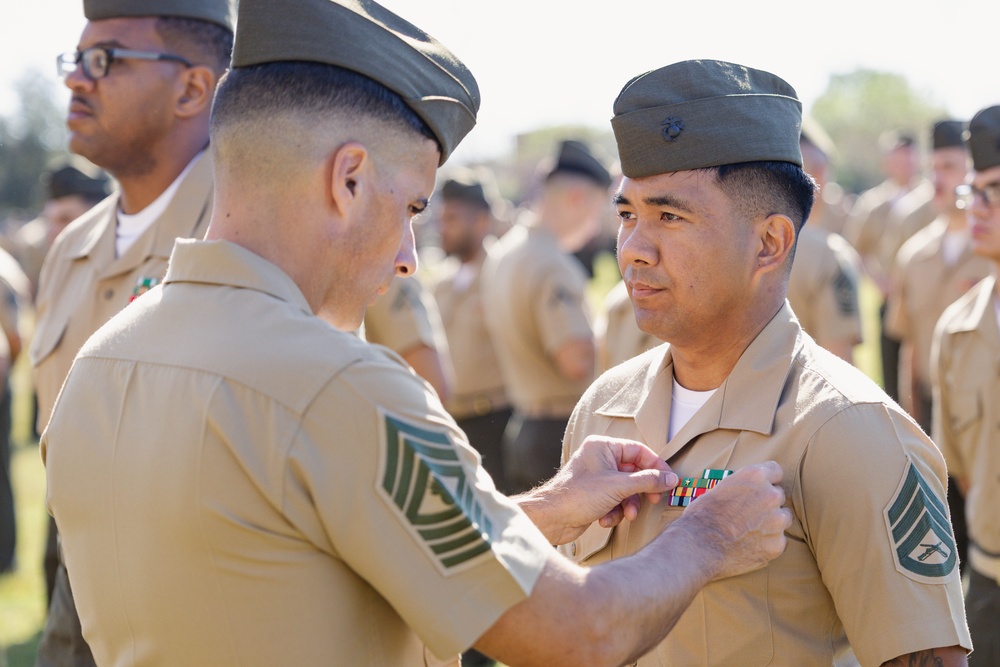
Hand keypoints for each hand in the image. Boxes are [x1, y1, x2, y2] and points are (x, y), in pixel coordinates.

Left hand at [519, 436, 678, 545]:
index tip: (670, 481)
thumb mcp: (618, 486)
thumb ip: (648, 481)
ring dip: (628, 504)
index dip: (656, 466)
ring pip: (626, 489)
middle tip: (654, 500)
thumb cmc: (578, 495)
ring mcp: (597, 477)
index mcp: (603, 447)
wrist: (551, 519)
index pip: (639, 451)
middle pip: (634, 472)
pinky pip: (615, 500)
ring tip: (626, 515)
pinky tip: (606, 519)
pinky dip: (615, 511)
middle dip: (641, 490)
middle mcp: (600, 458)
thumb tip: (671, 479)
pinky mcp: (594, 495)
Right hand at [677, 461, 790, 579]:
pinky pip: (778, 541)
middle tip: (748, 514)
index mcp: (755, 476)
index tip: (761, 488)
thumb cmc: (702, 516)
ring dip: (772, 523)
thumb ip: (742, 487)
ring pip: (783, 518)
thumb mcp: (720, 489)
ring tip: (750, 531)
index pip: (775, 471)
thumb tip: (748, 492)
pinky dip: (767, 543)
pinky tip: (749, 546)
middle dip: (767, 504)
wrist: (699, 546)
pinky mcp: (777, 544)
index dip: (767, 480)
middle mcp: (771, 495)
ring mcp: (777, 521)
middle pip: (778, 495)